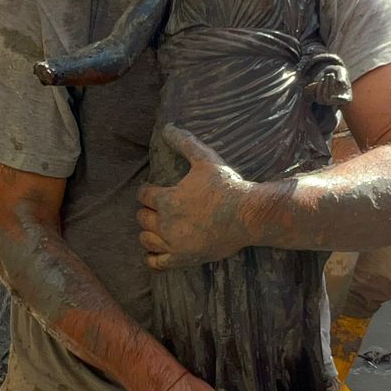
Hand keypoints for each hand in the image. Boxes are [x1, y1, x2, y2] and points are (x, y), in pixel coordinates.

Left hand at [137, 126, 255, 269]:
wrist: (248, 215)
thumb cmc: (227, 186)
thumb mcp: (205, 160)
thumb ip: (185, 143)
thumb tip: (167, 127)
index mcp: (167, 200)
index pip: (143, 195)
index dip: (147, 190)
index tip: (152, 189)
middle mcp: (166, 224)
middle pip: (142, 217)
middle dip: (147, 210)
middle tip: (157, 207)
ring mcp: (174, 244)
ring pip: (146, 239)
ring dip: (148, 232)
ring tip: (156, 227)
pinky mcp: (183, 259)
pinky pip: (157, 263)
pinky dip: (152, 258)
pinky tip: (155, 252)